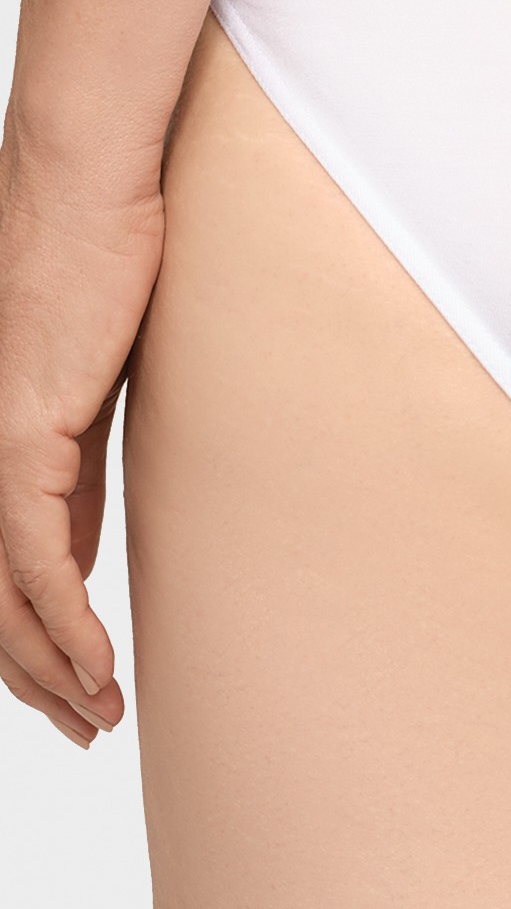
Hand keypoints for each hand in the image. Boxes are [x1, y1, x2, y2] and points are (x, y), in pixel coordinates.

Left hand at [0, 138, 162, 746]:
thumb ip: (71, 466)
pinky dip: (66, 628)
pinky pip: (34, 566)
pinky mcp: (13, 439)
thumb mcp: (89, 382)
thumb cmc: (95, 251)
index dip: (27, 642)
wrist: (88, 182)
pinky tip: (99, 668)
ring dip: (52, 670)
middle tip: (88, 725)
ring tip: (99, 714)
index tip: (75, 689)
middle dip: (34, 676)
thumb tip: (80, 544)